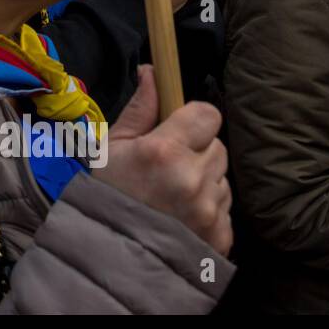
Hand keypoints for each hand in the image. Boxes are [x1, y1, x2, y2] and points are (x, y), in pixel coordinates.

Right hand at [94, 66, 232, 254]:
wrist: (106, 257)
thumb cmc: (104, 196)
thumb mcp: (111, 148)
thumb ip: (140, 109)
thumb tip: (152, 71)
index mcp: (163, 151)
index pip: (208, 114)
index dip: (194, 118)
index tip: (178, 128)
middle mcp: (191, 178)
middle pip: (217, 145)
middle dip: (197, 151)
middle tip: (167, 168)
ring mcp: (209, 211)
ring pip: (222, 177)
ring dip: (204, 181)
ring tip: (171, 197)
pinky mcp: (220, 236)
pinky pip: (225, 207)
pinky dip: (209, 209)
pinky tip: (181, 217)